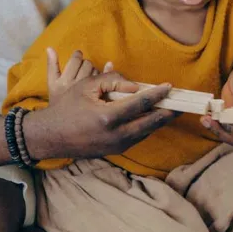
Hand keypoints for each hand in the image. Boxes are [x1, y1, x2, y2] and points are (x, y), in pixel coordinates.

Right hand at [25, 72, 178, 158]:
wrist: (51, 137)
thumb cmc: (66, 108)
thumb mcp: (86, 86)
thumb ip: (113, 80)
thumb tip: (136, 85)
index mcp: (108, 117)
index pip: (141, 103)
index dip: (158, 94)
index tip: (170, 87)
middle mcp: (116, 135)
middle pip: (151, 123)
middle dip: (168, 113)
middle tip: (181, 104)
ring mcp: (116, 146)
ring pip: (145, 132)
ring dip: (158, 121)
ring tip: (169, 110)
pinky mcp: (114, 152)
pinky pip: (136, 138)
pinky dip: (146, 127)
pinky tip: (150, 119)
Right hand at [47, 48, 112, 103]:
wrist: (65, 125)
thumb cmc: (58, 102)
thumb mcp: (51, 84)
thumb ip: (51, 65)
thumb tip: (50, 47)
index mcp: (64, 81)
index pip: (76, 59)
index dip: (77, 56)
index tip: (78, 58)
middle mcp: (77, 86)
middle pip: (88, 64)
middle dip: (87, 64)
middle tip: (83, 69)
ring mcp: (89, 93)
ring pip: (97, 72)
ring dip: (95, 71)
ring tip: (89, 78)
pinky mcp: (99, 100)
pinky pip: (105, 83)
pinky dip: (104, 81)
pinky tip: (98, 86)